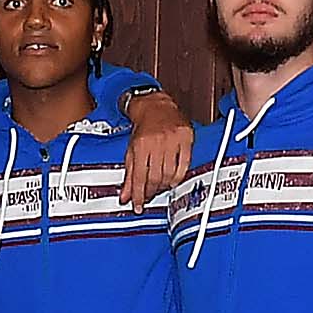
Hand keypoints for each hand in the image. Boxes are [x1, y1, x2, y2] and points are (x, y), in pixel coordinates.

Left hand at [119, 86, 191, 208]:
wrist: (156, 106)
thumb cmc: (143, 128)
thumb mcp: (131, 150)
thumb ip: (129, 175)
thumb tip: (125, 196)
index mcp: (141, 145)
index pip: (139, 177)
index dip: (139, 195)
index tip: (138, 206)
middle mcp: (156, 142)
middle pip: (155, 177)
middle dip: (151, 191)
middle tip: (149, 197)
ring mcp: (173, 140)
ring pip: (169, 173)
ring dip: (164, 186)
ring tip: (160, 188)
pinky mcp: (186, 138)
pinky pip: (184, 164)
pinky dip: (178, 176)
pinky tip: (173, 180)